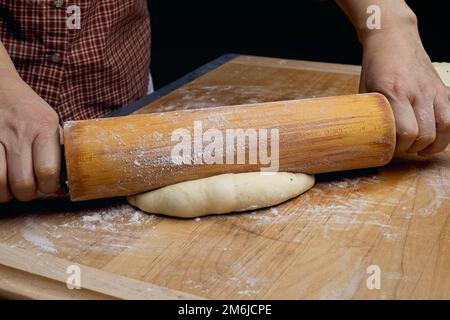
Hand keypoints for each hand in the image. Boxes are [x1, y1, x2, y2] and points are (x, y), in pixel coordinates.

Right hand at [0, 69, 61, 202]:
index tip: (48, 186)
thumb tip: (63, 187)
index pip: (47, 171)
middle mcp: (19, 132)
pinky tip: (0, 179)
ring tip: (11, 188)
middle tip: (29, 189)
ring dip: (6, 193)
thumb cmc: (30, 111)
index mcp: (44, 127)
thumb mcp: (51, 123)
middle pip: (23, 183)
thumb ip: (57, 150)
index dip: (48, 187)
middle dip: (28, 194)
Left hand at [360, 25, 449, 155]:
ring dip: (434, 144)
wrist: (393, 37)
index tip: (390, 148)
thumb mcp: (364, 88)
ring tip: (421, 149)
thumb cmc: (375, 65)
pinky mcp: (443, 88)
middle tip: (403, 149)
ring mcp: (433, 89)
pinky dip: (446, 131)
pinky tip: (435, 137)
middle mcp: (417, 91)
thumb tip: (366, 134)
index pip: (406, 131)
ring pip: (445, 126)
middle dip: (413, 148)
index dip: (399, 146)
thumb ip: (369, 111)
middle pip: (425, 133)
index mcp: (394, 91)